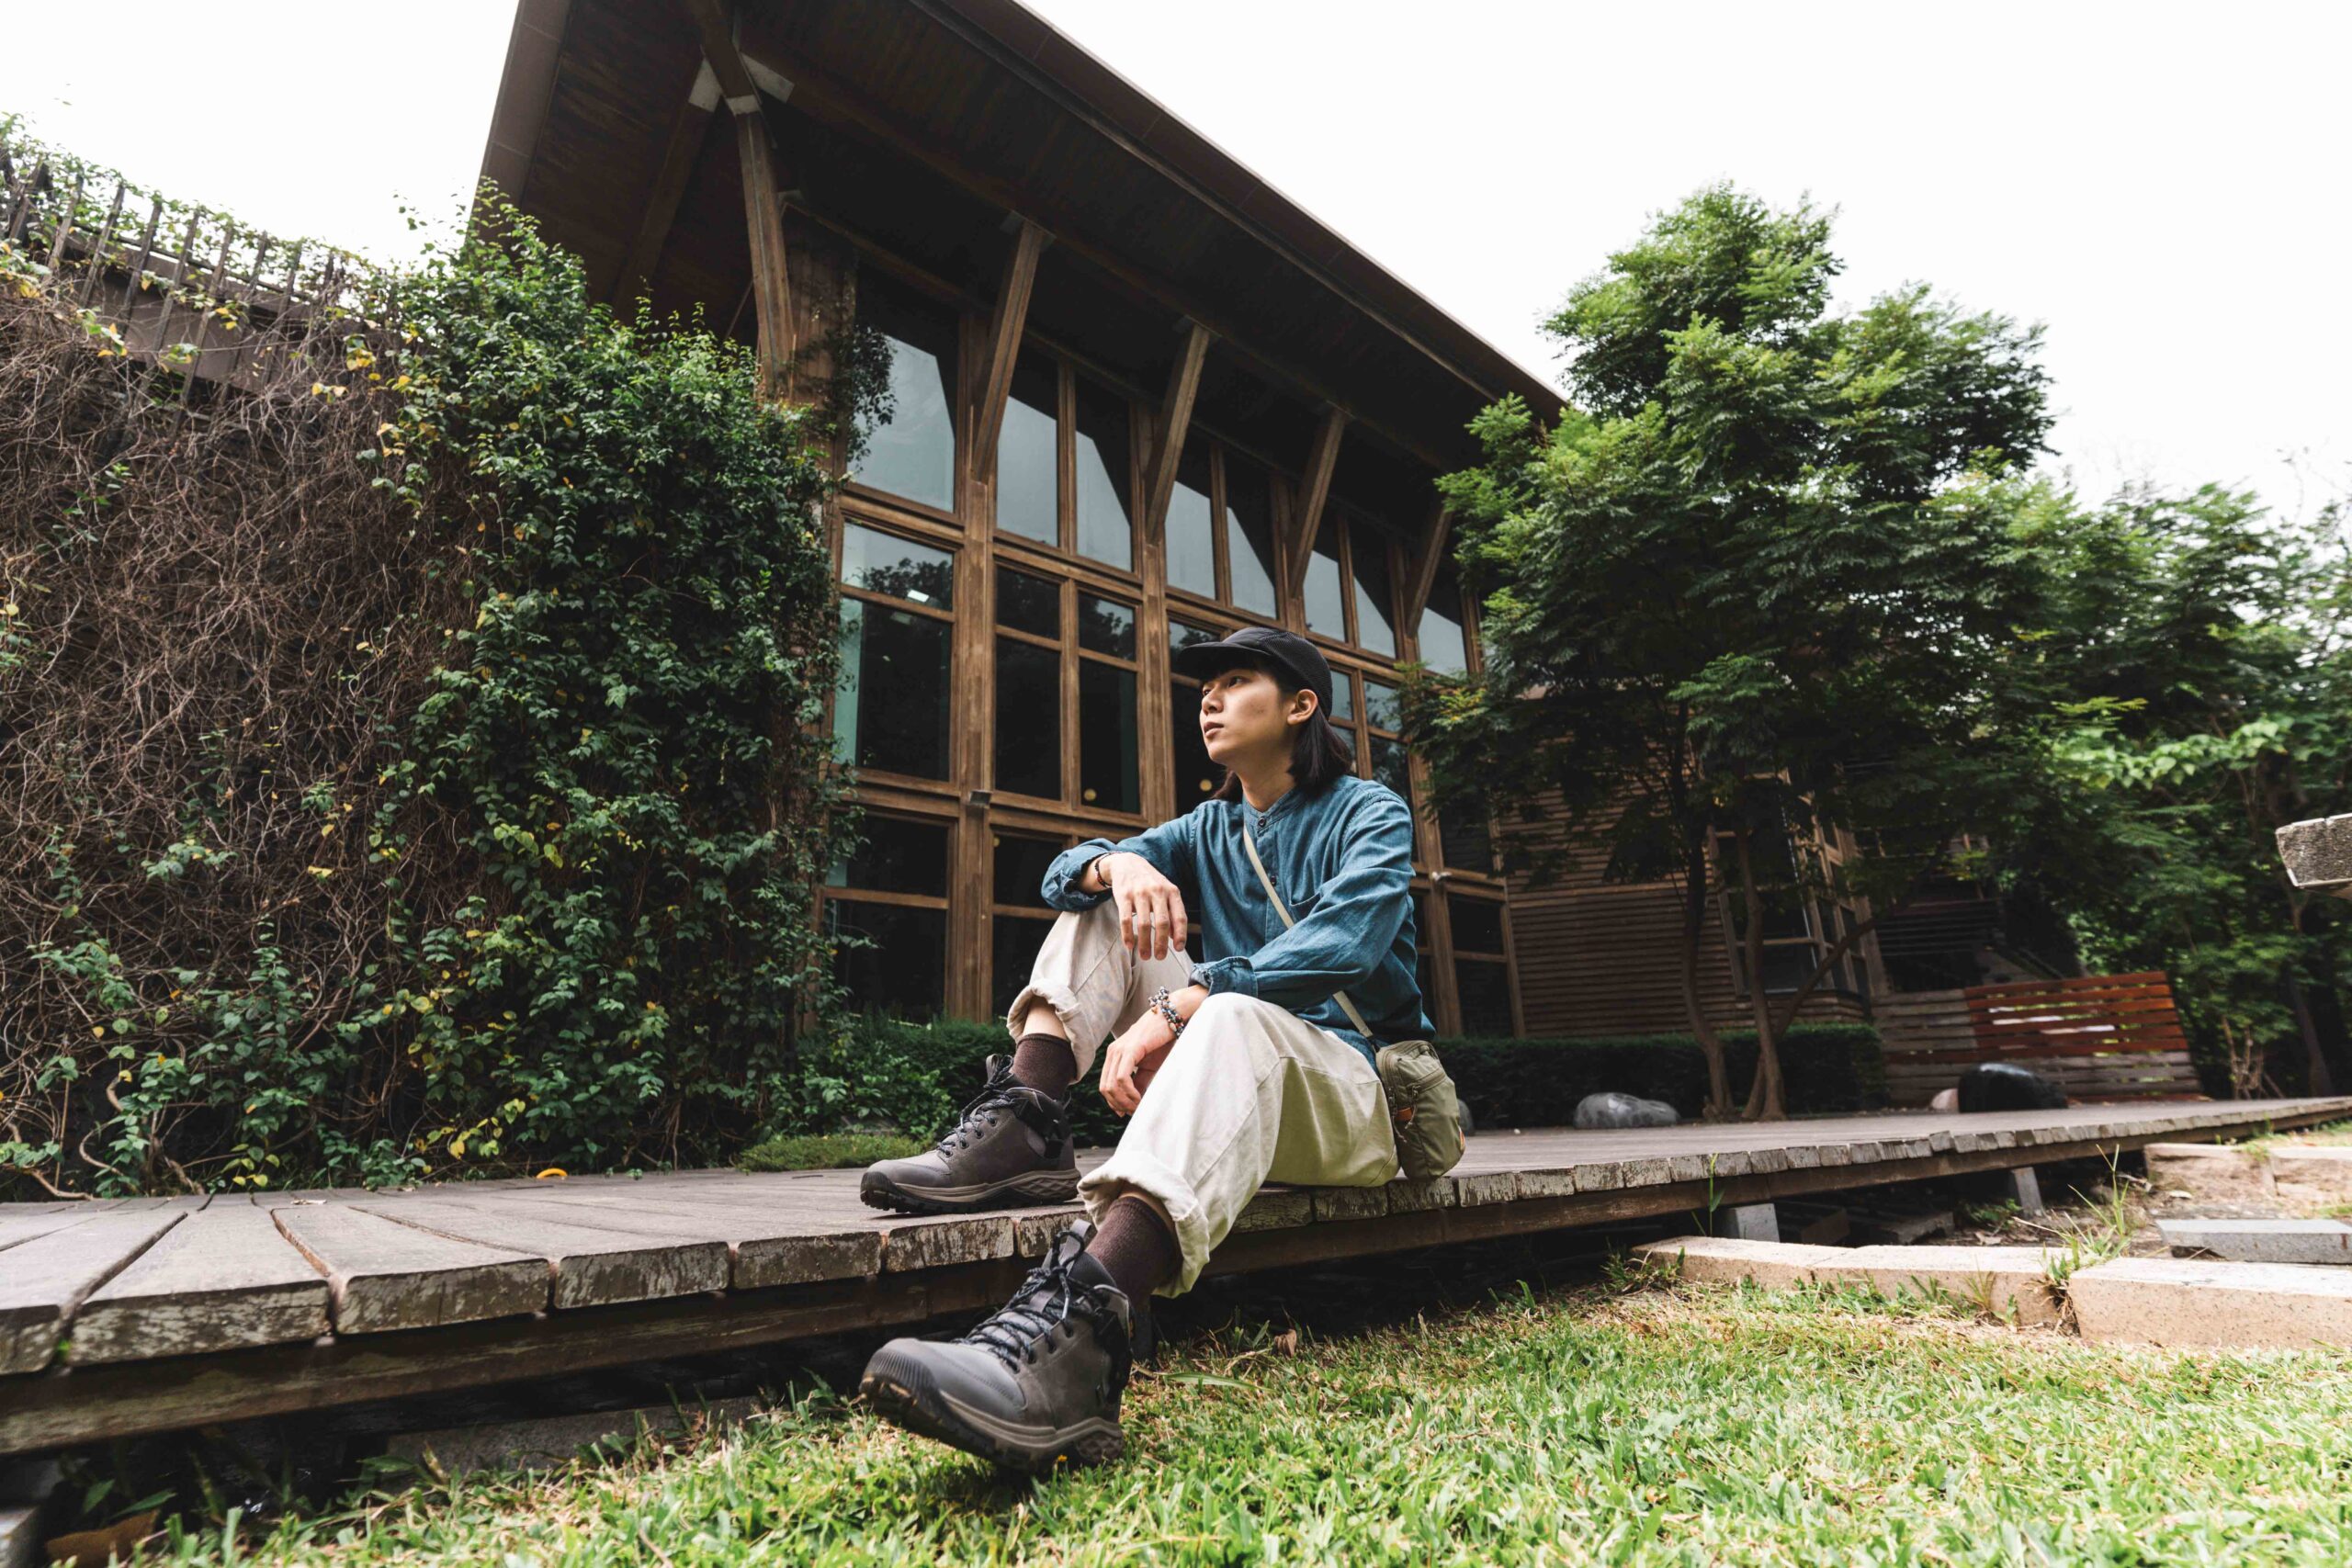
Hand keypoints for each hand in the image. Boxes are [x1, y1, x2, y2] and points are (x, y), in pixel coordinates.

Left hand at [1098, 983, 1206, 1115]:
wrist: (1171, 1017)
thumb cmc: (1162, 1041)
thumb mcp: (1148, 1066)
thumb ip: (1139, 1082)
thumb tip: (1133, 1104)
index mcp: (1114, 1055)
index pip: (1105, 1085)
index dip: (1114, 1102)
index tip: (1127, 1112)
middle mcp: (1112, 1052)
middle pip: (1105, 1088)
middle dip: (1119, 1104)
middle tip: (1134, 1112)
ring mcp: (1119, 1050)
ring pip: (1111, 1085)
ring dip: (1125, 1101)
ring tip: (1138, 1106)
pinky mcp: (1129, 1050)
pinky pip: (1122, 1078)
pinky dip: (1129, 1092)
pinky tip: (1139, 1098)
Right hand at [1099, 853, 1188, 961]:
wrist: (1128, 863)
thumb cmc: (1151, 882)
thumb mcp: (1166, 892)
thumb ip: (1173, 912)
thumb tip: (1176, 938)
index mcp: (1171, 891)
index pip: (1180, 916)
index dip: (1180, 935)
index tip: (1178, 949)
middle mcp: (1157, 891)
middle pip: (1162, 923)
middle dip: (1161, 944)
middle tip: (1160, 957)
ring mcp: (1139, 893)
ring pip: (1144, 924)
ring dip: (1145, 943)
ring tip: (1145, 956)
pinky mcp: (1123, 896)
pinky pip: (1125, 920)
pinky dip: (1127, 935)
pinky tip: (1129, 946)